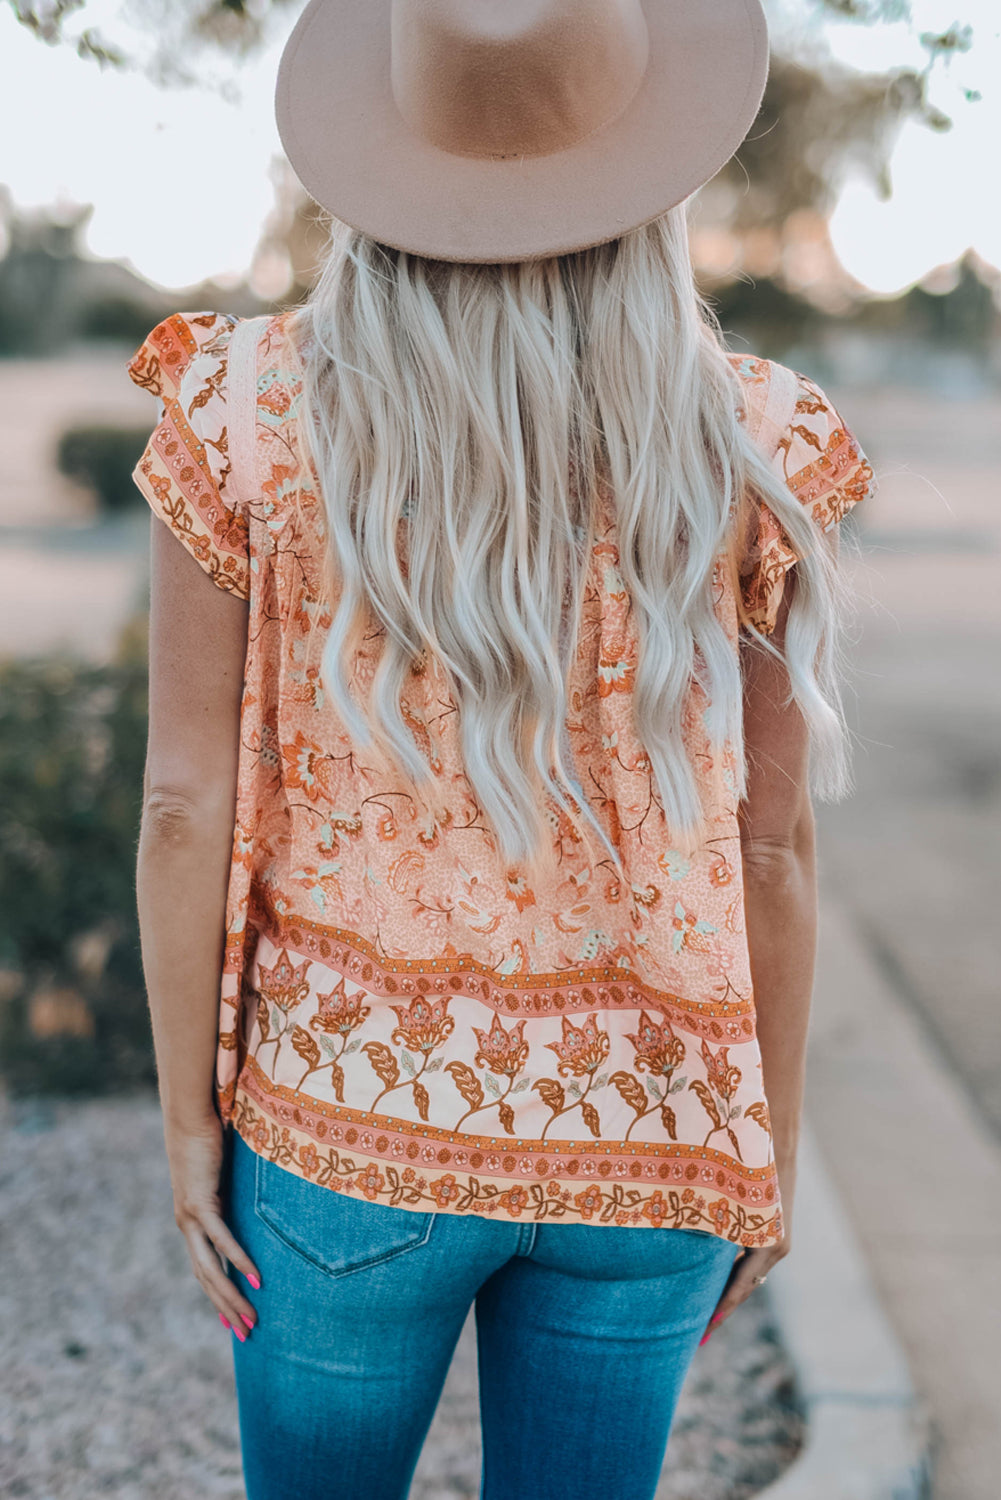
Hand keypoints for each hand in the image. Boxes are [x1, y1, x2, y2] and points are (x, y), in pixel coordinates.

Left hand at [164, 1114, 261, 1338]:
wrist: (188, 1115)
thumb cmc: (205, 1138)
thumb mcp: (221, 1174)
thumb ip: (230, 1190)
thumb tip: (250, 1196)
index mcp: (190, 1221)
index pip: (203, 1269)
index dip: (217, 1297)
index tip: (231, 1322)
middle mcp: (186, 1225)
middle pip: (206, 1278)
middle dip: (226, 1308)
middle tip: (247, 1334)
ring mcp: (191, 1216)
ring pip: (211, 1268)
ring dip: (231, 1296)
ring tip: (251, 1318)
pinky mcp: (200, 1202)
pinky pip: (222, 1239)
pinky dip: (238, 1260)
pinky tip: (255, 1278)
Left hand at [700, 1156, 795, 1343]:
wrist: (776, 1140)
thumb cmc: (751, 1166)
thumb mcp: (732, 1200)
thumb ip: (718, 1224)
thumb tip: (690, 1253)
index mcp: (768, 1245)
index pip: (741, 1288)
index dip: (722, 1309)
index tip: (706, 1331)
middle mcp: (775, 1247)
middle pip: (744, 1286)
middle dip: (722, 1307)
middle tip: (700, 1334)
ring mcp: (776, 1240)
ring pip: (747, 1273)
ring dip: (727, 1289)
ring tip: (703, 1311)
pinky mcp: (771, 1231)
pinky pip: (750, 1259)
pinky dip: (733, 1271)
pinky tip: (715, 1277)